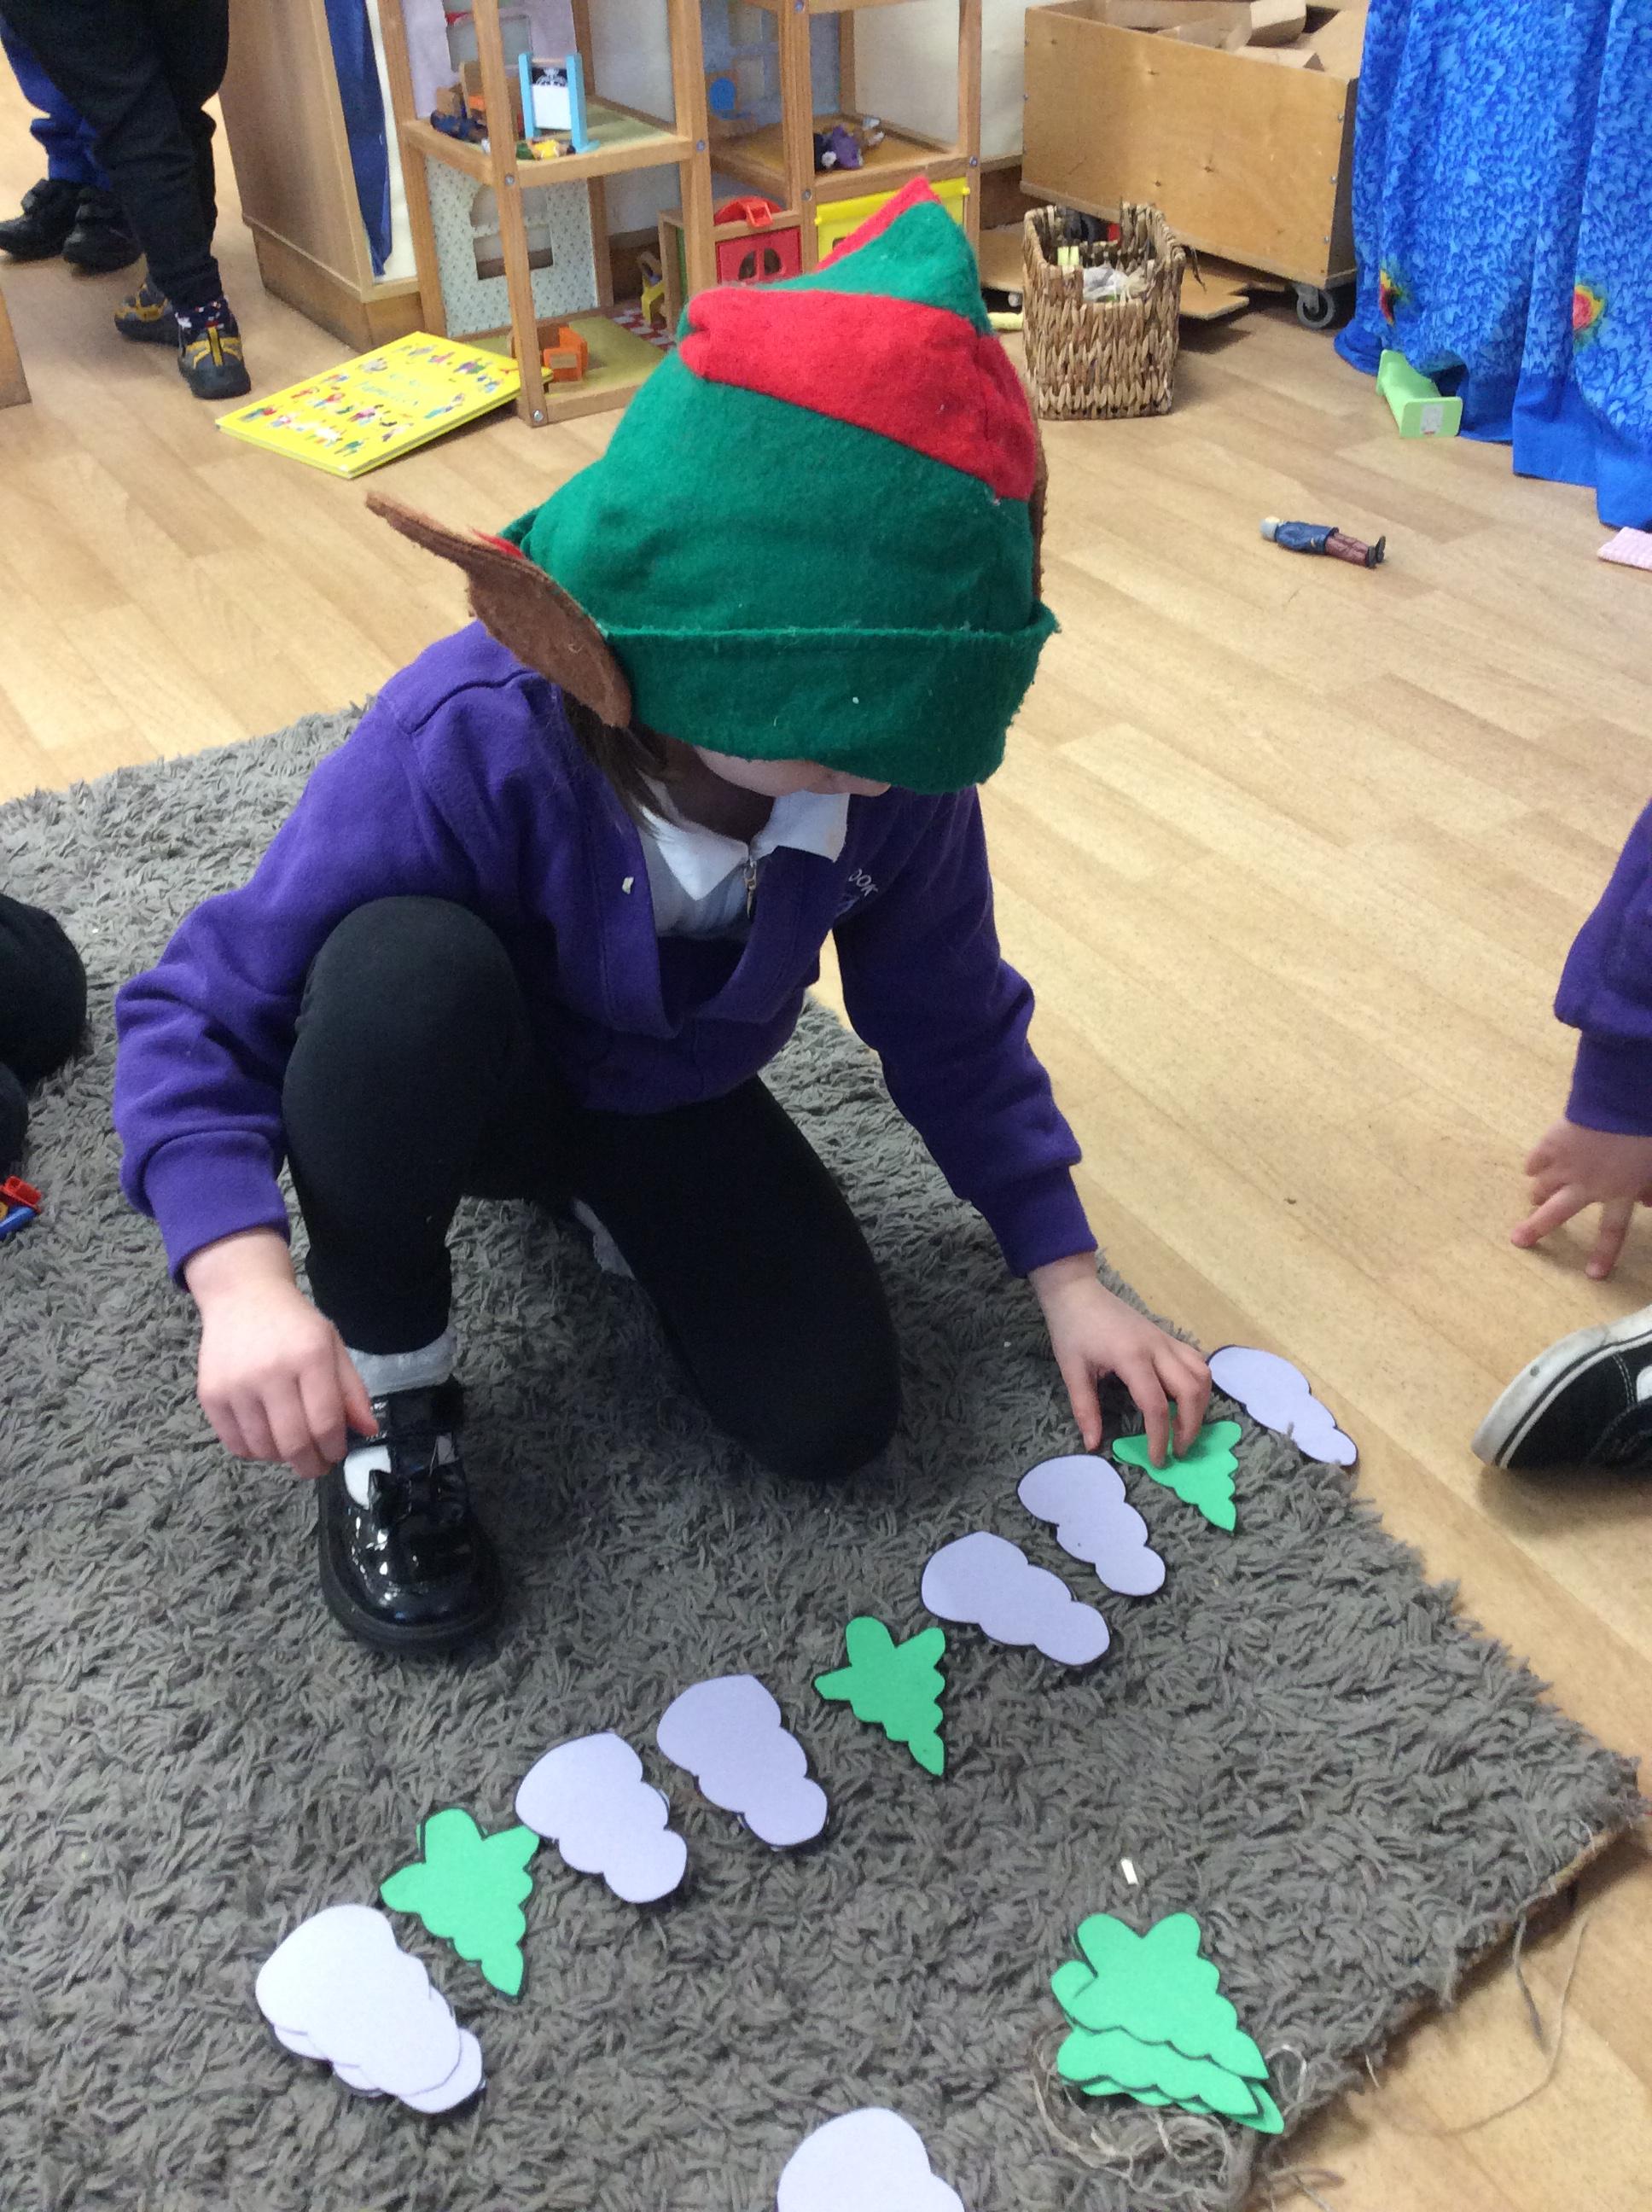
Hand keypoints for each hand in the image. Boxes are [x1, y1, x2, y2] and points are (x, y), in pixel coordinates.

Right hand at [184, 1228, 376, 1479]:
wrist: (243, 1297)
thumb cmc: (294, 1324)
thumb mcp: (332, 1346)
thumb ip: (352, 1390)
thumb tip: (368, 1431)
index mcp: (310, 1355)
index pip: (325, 1421)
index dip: (334, 1448)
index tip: (337, 1453)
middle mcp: (271, 1370)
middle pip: (294, 1442)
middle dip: (311, 1464)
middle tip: (317, 1465)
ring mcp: (236, 1385)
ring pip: (264, 1448)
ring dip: (283, 1458)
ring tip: (292, 1446)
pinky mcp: (211, 1395)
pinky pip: (235, 1444)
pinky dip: (254, 1451)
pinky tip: (266, 1438)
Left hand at [1029, 1255, 1210, 1465]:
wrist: (1078, 1292)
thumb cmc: (1072, 1329)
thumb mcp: (1072, 1370)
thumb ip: (1085, 1408)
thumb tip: (1093, 1444)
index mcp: (1131, 1357)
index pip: (1156, 1405)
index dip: (1160, 1437)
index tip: (1158, 1460)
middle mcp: (1157, 1348)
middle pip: (1190, 1391)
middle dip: (1190, 1426)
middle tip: (1179, 1450)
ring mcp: (1165, 1340)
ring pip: (1202, 1374)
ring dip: (1200, 1405)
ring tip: (1185, 1427)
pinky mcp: (1167, 1337)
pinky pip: (1196, 1361)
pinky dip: (1199, 1384)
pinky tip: (1185, 1399)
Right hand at [1511, 1118, 1651, 1279]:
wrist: (1621, 1104)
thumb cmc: (1644, 1135)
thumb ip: (1651, 1187)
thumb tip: (1647, 1204)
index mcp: (1619, 1192)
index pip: (1612, 1230)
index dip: (1603, 1253)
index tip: (1592, 1275)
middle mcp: (1586, 1185)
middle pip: (1556, 1213)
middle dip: (1535, 1228)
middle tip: (1517, 1239)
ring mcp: (1565, 1164)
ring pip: (1543, 1185)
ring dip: (1538, 1192)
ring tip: (1533, 1197)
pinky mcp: (1552, 1142)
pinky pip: (1536, 1159)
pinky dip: (1533, 1165)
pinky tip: (1530, 1168)